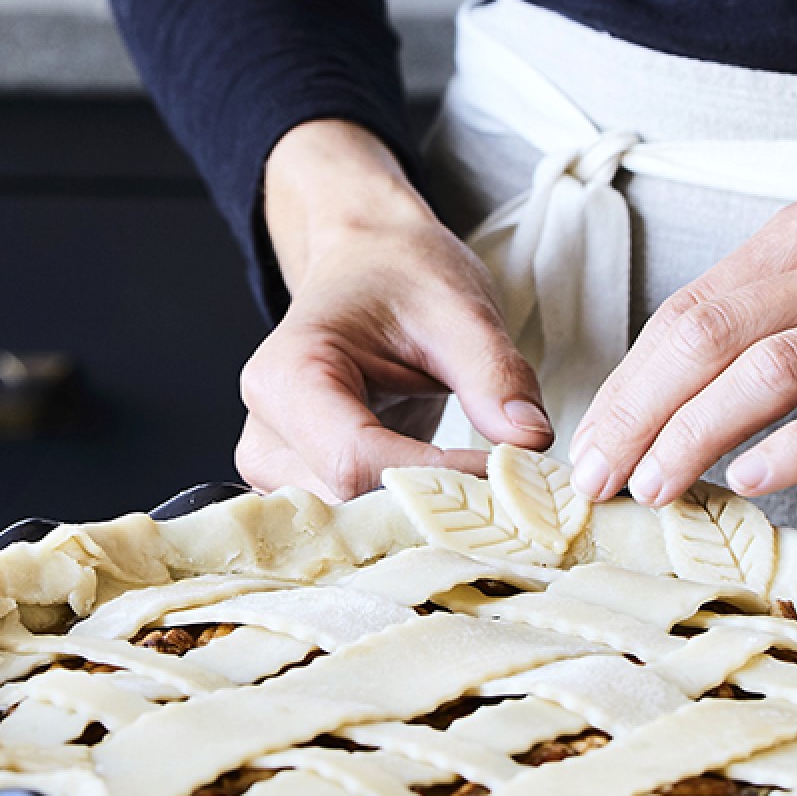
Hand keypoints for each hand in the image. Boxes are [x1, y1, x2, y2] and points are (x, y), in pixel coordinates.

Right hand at [238, 120, 552, 498]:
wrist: (364, 265)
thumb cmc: (400, 276)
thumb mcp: (458, 308)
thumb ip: (494, 373)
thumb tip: (530, 442)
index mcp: (287, 377)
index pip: (356, 462)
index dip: (437, 479)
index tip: (509, 471)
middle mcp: (266, 435)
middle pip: (348, 508)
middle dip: (433, 509)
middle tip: (512, 495)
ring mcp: (274, 472)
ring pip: (352, 529)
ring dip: (423, 522)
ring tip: (485, 497)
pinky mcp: (300, 490)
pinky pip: (355, 527)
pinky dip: (410, 522)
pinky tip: (454, 505)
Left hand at [567, 187, 796, 505]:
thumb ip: (790, 314)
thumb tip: (682, 391)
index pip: (694, 306)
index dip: (628, 382)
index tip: (589, 444)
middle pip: (712, 332)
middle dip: (637, 414)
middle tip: (596, 481)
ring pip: (773, 369)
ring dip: (694, 438)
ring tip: (652, 493)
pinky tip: (753, 484)